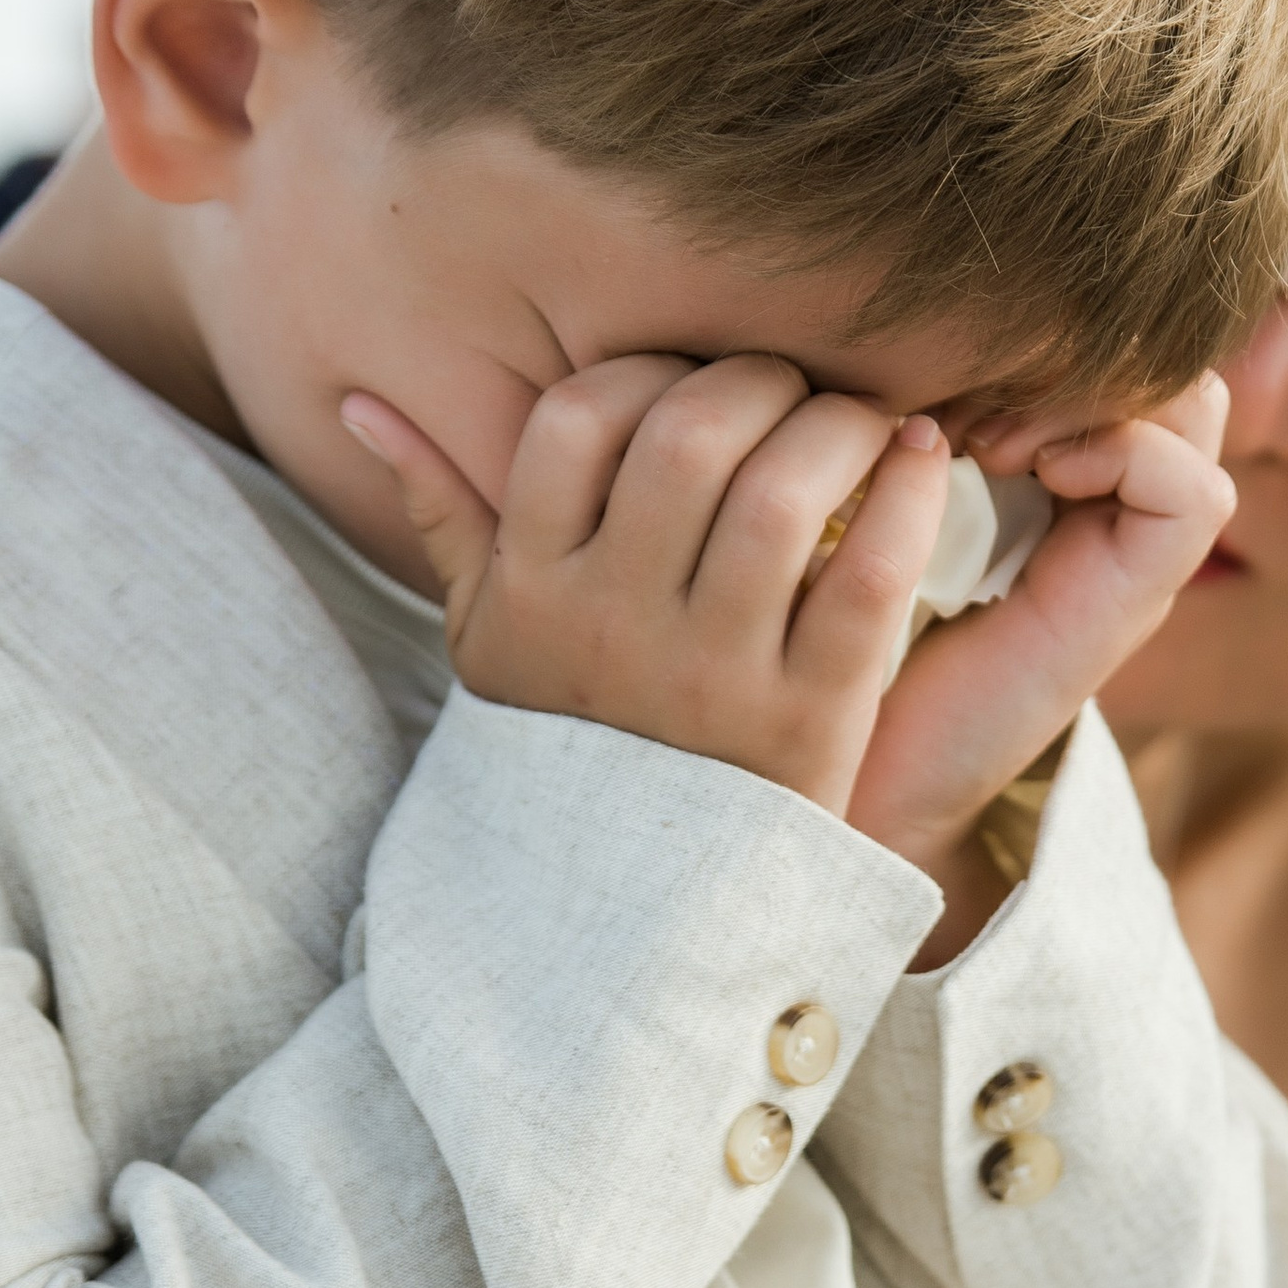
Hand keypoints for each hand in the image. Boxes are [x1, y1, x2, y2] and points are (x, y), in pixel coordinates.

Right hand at [339, 355, 953, 814]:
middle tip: (794, 387)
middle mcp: (615, 626)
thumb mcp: (485, 639)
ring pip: (782, 495)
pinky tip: (924, 461)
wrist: (627, 918)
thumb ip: (439, 514)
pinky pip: (870, 578)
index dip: (644, 369)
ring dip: (839, 427)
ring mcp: (712, 676)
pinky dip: (908, 500)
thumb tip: (364, 404)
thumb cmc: (568, 743)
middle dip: (755, 380)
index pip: (574, 419)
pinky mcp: (809, 721)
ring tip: (866, 422)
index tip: (690, 378)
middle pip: (688, 437)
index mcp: (534, 591)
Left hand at [845, 376, 1231, 957]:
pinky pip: (1190, 492)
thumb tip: (886, 301)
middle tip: (972, 383)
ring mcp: (1130, 551)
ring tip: (992, 429)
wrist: (852, 763)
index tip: (941, 353)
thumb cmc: (837, 623)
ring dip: (1096, 392)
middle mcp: (1106, 500)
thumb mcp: (867, 489)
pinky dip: (1118, 454)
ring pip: (1194, 410)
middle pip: (1164, 359)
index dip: (1047, 320)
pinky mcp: (1135, 601)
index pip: (1110, 333)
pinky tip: (1025, 469)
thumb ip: (901, 408)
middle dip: (1077, 344)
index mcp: (1051, 462)